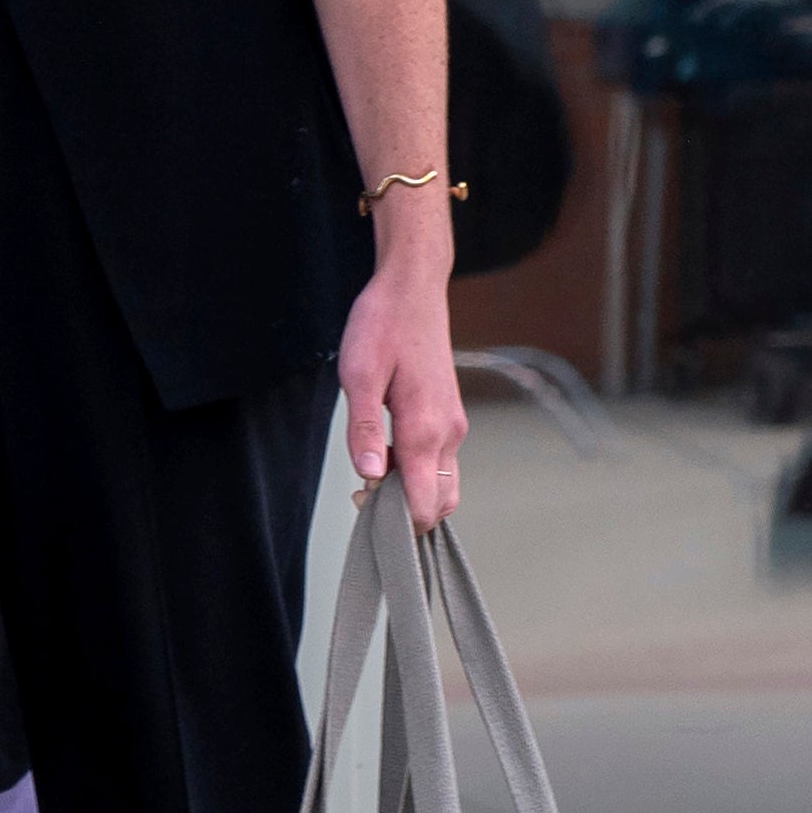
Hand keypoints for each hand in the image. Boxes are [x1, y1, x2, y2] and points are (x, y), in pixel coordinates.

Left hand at [339, 221, 468, 526]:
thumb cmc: (381, 328)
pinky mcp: (449, 416)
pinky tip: (383, 455)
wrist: (412, 291)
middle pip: (439, 502)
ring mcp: (453, 425)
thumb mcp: (358, 375)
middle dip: (404, 513)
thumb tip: (369, 475)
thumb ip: (364, 429)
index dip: (396, 521)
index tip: (362, 511)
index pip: (424, 503)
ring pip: (441, 483)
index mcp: (426, 429)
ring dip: (410, 492)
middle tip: (361, 497)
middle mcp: (449, 434)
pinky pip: (438, 462)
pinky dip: (416, 473)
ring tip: (369, 475)